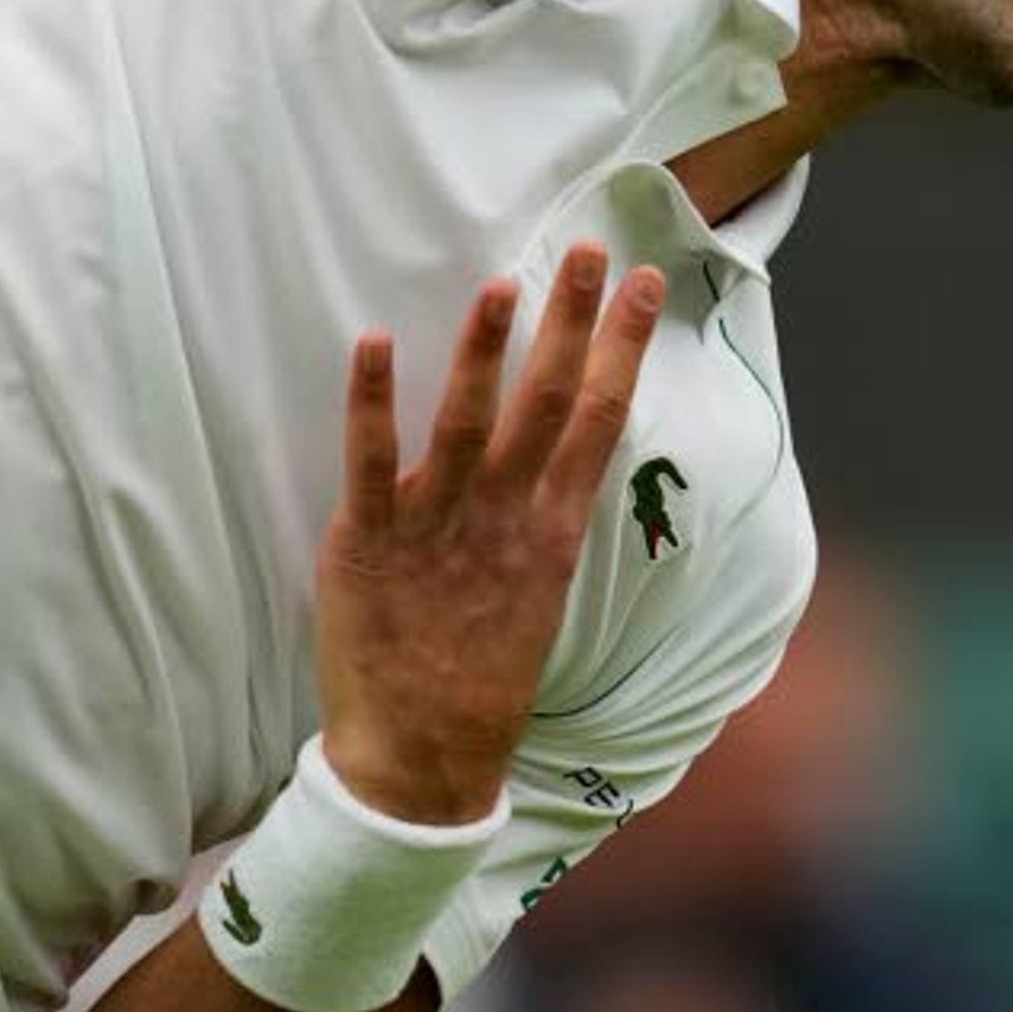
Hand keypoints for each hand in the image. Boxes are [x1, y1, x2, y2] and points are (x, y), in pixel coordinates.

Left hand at [313, 247, 665, 823]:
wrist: (423, 760)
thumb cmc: (479, 676)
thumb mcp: (536, 592)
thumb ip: (541, 518)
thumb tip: (558, 453)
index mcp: (552, 531)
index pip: (599, 419)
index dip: (621, 347)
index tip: (642, 283)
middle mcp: (505, 520)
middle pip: (547, 405)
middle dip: (570, 325)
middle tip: (587, 250)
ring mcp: (439, 529)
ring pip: (470, 423)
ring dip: (487, 351)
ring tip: (504, 285)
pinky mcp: (370, 544)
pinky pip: (371, 462)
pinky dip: (374, 401)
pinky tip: (378, 341)